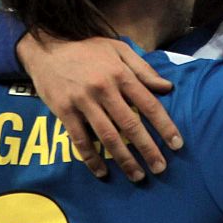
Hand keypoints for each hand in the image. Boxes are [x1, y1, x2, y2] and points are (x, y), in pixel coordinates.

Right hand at [17, 33, 179, 181]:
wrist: (46, 47)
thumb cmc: (87, 49)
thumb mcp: (118, 49)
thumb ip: (143, 69)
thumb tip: (167, 87)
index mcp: (120, 74)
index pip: (148, 104)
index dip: (164, 126)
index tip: (177, 145)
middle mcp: (103, 89)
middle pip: (130, 124)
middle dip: (148, 149)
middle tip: (160, 168)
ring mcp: (82, 101)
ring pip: (107, 136)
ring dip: (124, 159)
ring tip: (137, 176)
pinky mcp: (64, 111)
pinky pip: (80, 139)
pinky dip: (91, 158)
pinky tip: (102, 172)